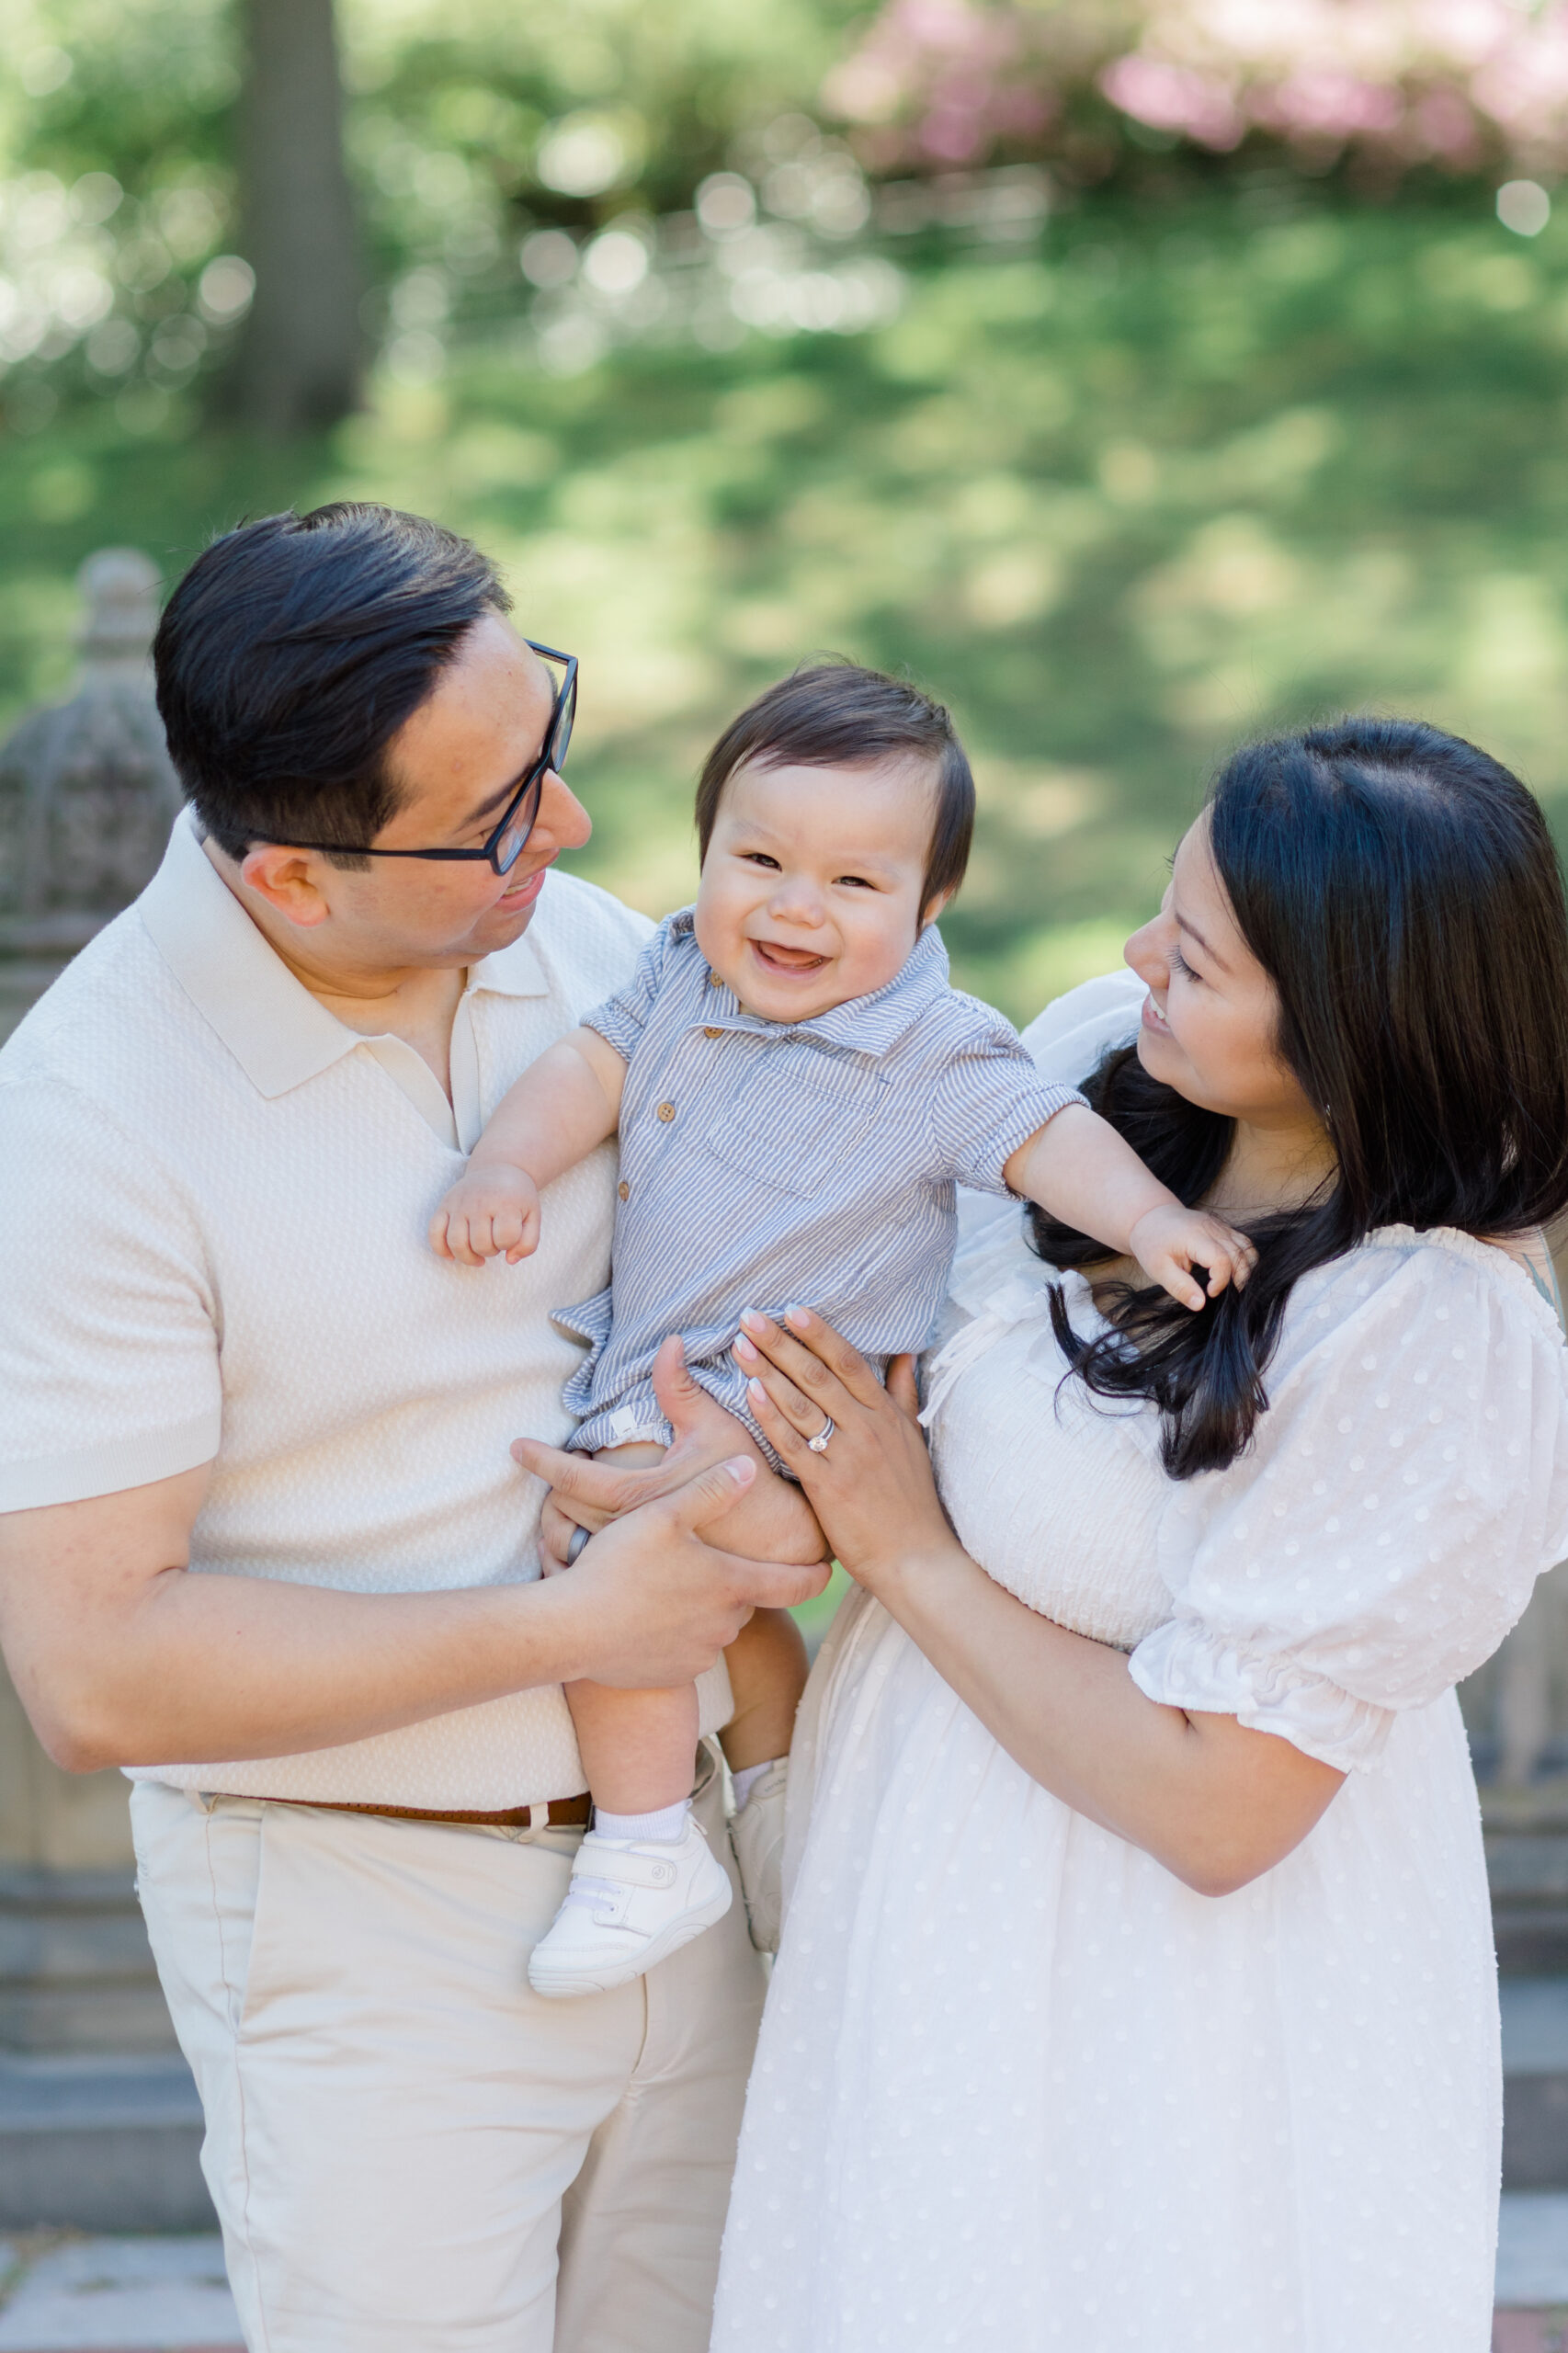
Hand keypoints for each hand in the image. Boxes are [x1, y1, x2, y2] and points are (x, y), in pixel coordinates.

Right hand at [429, 1163, 540, 1265]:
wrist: (499, 1168)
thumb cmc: (517, 1198)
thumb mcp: (533, 1216)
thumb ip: (529, 1243)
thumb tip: (509, 1260)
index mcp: (505, 1203)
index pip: (506, 1238)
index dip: (510, 1244)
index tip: (511, 1236)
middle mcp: (479, 1202)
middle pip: (480, 1244)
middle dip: (491, 1251)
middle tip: (495, 1242)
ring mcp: (459, 1203)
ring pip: (457, 1243)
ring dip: (468, 1256)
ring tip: (478, 1253)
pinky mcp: (445, 1205)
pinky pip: (434, 1233)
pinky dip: (441, 1249)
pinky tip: (453, 1255)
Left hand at [513, 1334, 827, 1569]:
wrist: (782, 1548)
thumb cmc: (752, 1485)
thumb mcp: (716, 1429)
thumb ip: (681, 1388)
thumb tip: (668, 1342)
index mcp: (637, 1496)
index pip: (571, 1477)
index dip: (540, 1459)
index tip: (516, 1447)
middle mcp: (627, 1534)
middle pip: (562, 1513)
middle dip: (551, 1492)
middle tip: (556, 1472)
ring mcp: (634, 1561)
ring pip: (572, 1544)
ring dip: (562, 1521)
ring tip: (566, 1502)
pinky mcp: (644, 1581)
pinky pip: (592, 1571)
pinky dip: (578, 1553)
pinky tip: (587, 1540)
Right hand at [542, 1455, 830, 1687]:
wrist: (573, 1629)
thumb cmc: (619, 1566)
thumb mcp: (664, 1514)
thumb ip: (711, 1490)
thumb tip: (750, 1467)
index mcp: (732, 1584)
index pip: (796, 1584)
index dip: (816, 1575)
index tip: (827, 1568)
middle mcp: (727, 1624)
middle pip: (745, 1599)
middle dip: (731, 1582)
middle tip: (699, 1562)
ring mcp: (701, 1653)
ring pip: (716, 1626)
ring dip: (702, 1609)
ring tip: (663, 1588)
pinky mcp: (675, 1676)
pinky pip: (687, 1650)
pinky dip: (676, 1635)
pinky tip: (646, 1617)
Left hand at [730, 1308, 955, 1599]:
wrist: (917, 1558)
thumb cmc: (912, 1502)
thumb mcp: (913, 1441)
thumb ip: (904, 1395)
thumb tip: (906, 1354)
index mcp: (886, 1415)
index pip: (849, 1362)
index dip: (819, 1334)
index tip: (792, 1309)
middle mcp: (868, 1428)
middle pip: (819, 1374)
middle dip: (782, 1343)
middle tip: (750, 1316)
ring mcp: (848, 1456)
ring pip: (803, 1404)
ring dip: (768, 1371)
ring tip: (740, 1346)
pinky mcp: (829, 1487)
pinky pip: (795, 1445)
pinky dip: (772, 1417)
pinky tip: (750, 1393)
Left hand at [1126, 1204, 1256, 1312]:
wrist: (1151, 1217)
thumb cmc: (1153, 1245)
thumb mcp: (1159, 1270)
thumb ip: (1180, 1287)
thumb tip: (1200, 1305)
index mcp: (1193, 1237)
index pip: (1220, 1259)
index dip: (1221, 1281)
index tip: (1210, 1293)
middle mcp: (1211, 1228)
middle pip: (1238, 1254)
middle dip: (1238, 1278)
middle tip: (1225, 1294)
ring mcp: (1219, 1226)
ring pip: (1246, 1247)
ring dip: (1246, 1269)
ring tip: (1233, 1286)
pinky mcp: (1223, 1228)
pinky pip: (1243, 1242)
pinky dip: (1244, 1259)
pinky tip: (1234, 1274)